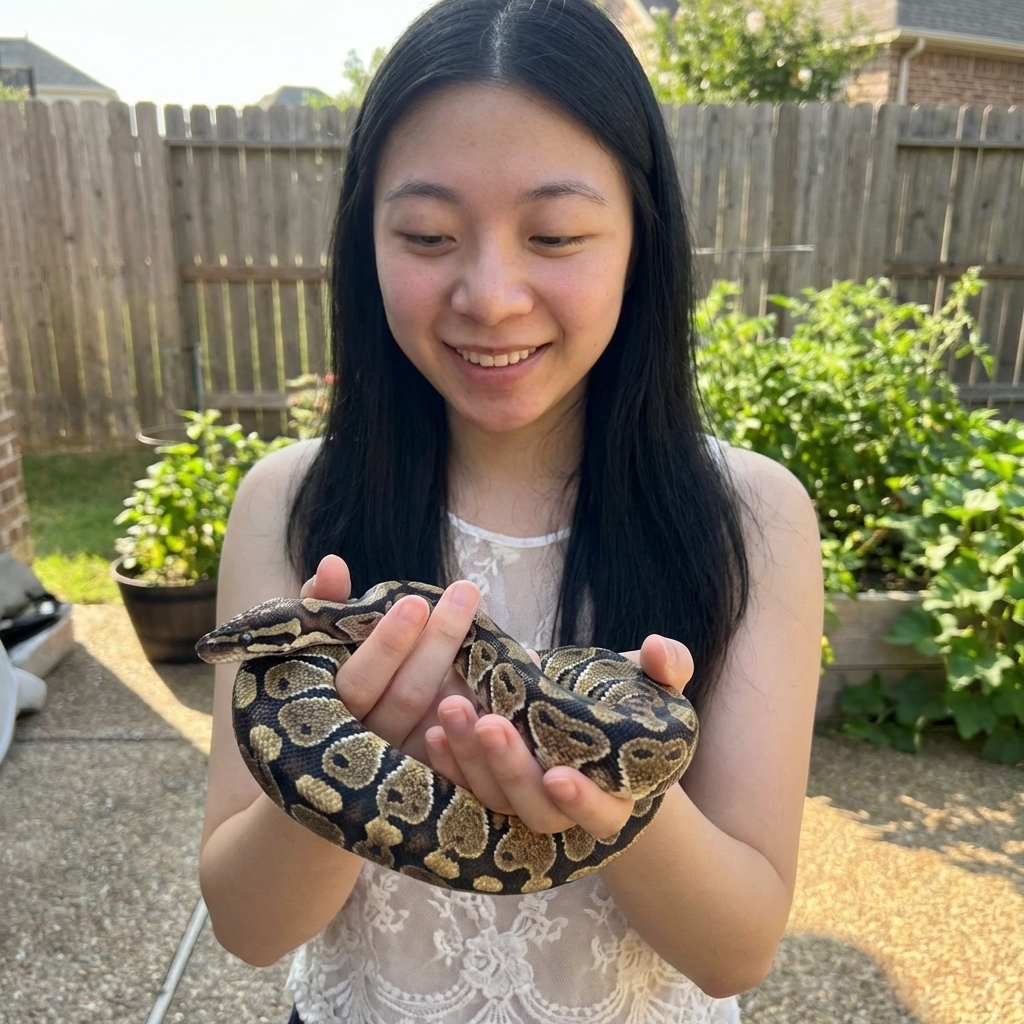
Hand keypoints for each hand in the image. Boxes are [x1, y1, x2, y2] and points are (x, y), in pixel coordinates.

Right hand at [299, 554, 481, 764]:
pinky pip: (477, 749)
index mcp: (335, 712)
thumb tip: (333, 562)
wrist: (341, 760)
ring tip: (497, 628)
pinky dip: (500, 704)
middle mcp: (371, 743)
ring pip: (446, 724)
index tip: (416, 603)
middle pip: (409, 698)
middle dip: (440, 643)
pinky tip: (525, 660)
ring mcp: (409, 764)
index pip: (359, 683)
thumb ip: (325, 605)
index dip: (387, 645)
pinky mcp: (443, 776)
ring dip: (475, 676)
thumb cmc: (332, 680)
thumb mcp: (320, 644)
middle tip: (466, 592)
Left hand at [424, 634, 693, 839]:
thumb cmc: (631, 702)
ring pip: (494, 800)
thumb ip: (668, 667)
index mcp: (618, 794)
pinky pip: (464, 789)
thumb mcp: (658, 683)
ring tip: (451, 708)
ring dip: (469, 760)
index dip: (582, 799)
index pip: (603, 813)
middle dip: (509, 768)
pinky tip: (433, 731)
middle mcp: (567, 810)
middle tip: (488, 722)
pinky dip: (448, 764)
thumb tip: (657, 647)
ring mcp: (523, 802)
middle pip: (537, 811)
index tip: (557, 774)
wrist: (595, 716)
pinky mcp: (489, 790)